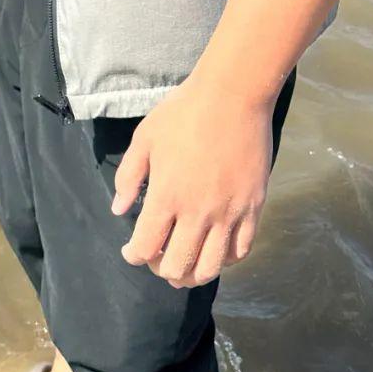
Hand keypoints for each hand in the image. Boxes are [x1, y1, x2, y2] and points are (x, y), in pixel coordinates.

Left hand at [111, 75, 274, 289]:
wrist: (233, 97)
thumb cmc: (183, 113)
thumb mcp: (145, 138)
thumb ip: (129, 177)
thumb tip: (118, 210)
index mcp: (167, 196)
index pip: (146, 247)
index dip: (134, 256)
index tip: (131, 251)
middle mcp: (198, 213)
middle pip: (177, 266)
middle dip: (161, 269)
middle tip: (156, 257)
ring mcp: (229, 213)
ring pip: (211, 267)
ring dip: (193, 275)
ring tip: (184, 266)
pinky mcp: (254, 208)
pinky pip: (241, 250)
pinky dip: (225, 259)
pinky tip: (215, 252)